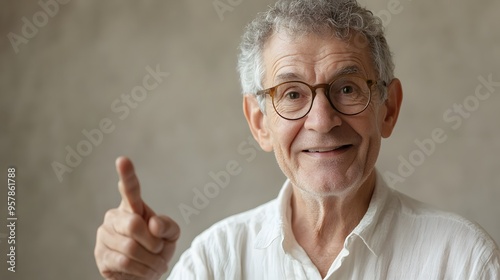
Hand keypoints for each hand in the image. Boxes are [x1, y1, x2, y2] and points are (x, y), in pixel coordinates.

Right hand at [95, 157, 179, 279]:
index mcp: (133, 206)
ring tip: (155, 264)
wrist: (146, 273)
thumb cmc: (158, 248)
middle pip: (134, 226)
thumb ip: (167, 226)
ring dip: (150, 261)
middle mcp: (114, 217)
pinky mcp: (101, 256)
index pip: (130, 189)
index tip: (123, 160)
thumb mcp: (171, 235)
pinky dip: (142, 271)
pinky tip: (145, 271)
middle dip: (153, 243)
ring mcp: (104, 236)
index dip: (127, 175)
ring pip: (130, 249)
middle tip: (159, 250)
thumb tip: (153, 225)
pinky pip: (125, 264)